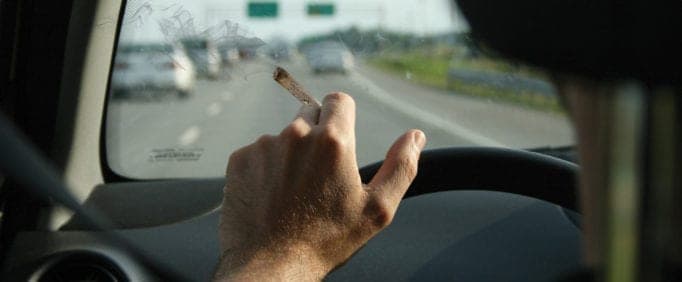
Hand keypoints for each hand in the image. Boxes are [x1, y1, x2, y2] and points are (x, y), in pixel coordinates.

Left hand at [214, 92, 425, 280]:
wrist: (271, 265)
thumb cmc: (325, 240)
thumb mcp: (377, 210)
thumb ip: (401, 166)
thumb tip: (415, 136)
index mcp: (333, 141)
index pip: (339, 100)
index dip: (343, 116)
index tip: (342, 139)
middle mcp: (296, 134)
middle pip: (310, 114)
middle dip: (318, 136)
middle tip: (320, 174)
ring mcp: (264, 146)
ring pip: (283, 136)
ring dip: (290, 154)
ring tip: (294, 192)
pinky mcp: (240, 159)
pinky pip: (258, 152)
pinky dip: (265, 168)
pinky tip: (271, 196)